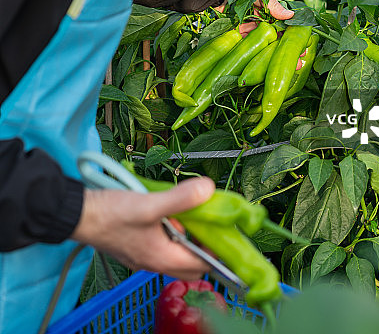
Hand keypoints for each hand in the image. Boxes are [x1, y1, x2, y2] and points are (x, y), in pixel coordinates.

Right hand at [72, 177, 214, 277]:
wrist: (78, 215)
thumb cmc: (110, 213)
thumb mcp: (149, 204)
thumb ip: (180, 198)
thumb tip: (209, 189)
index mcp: (161, 258)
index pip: (201, 265)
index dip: (217, 250)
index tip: (224, 230)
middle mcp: (154, 262)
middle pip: (191, 264)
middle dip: (203, 246)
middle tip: (206, 221)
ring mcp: (144, 255)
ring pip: (177, 254)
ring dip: (186, 237)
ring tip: (186, 213)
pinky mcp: (136, 246)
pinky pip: (163, 246)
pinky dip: (172, 233)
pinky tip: (168, 213)